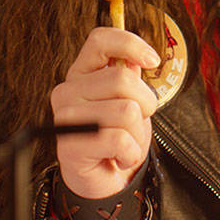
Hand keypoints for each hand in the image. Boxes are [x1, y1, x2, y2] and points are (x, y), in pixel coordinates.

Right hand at [51, 27, 160, 198]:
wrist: (105, 180)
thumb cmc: (117, 136)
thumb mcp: (128, 100)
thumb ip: (129, 75)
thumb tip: (139, 58)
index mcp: (81, 73)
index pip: (100, 39)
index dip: (130, 44)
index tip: (153, 61)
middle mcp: (68, 90)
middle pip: (123, 78)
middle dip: (145, 103)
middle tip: (136, 120)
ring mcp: (66, 118)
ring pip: (126, 110)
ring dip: (137, 132)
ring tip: (126, 142)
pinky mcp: (70, 146)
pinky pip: (119, 139)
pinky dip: (130, 152)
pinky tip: (119, 156)